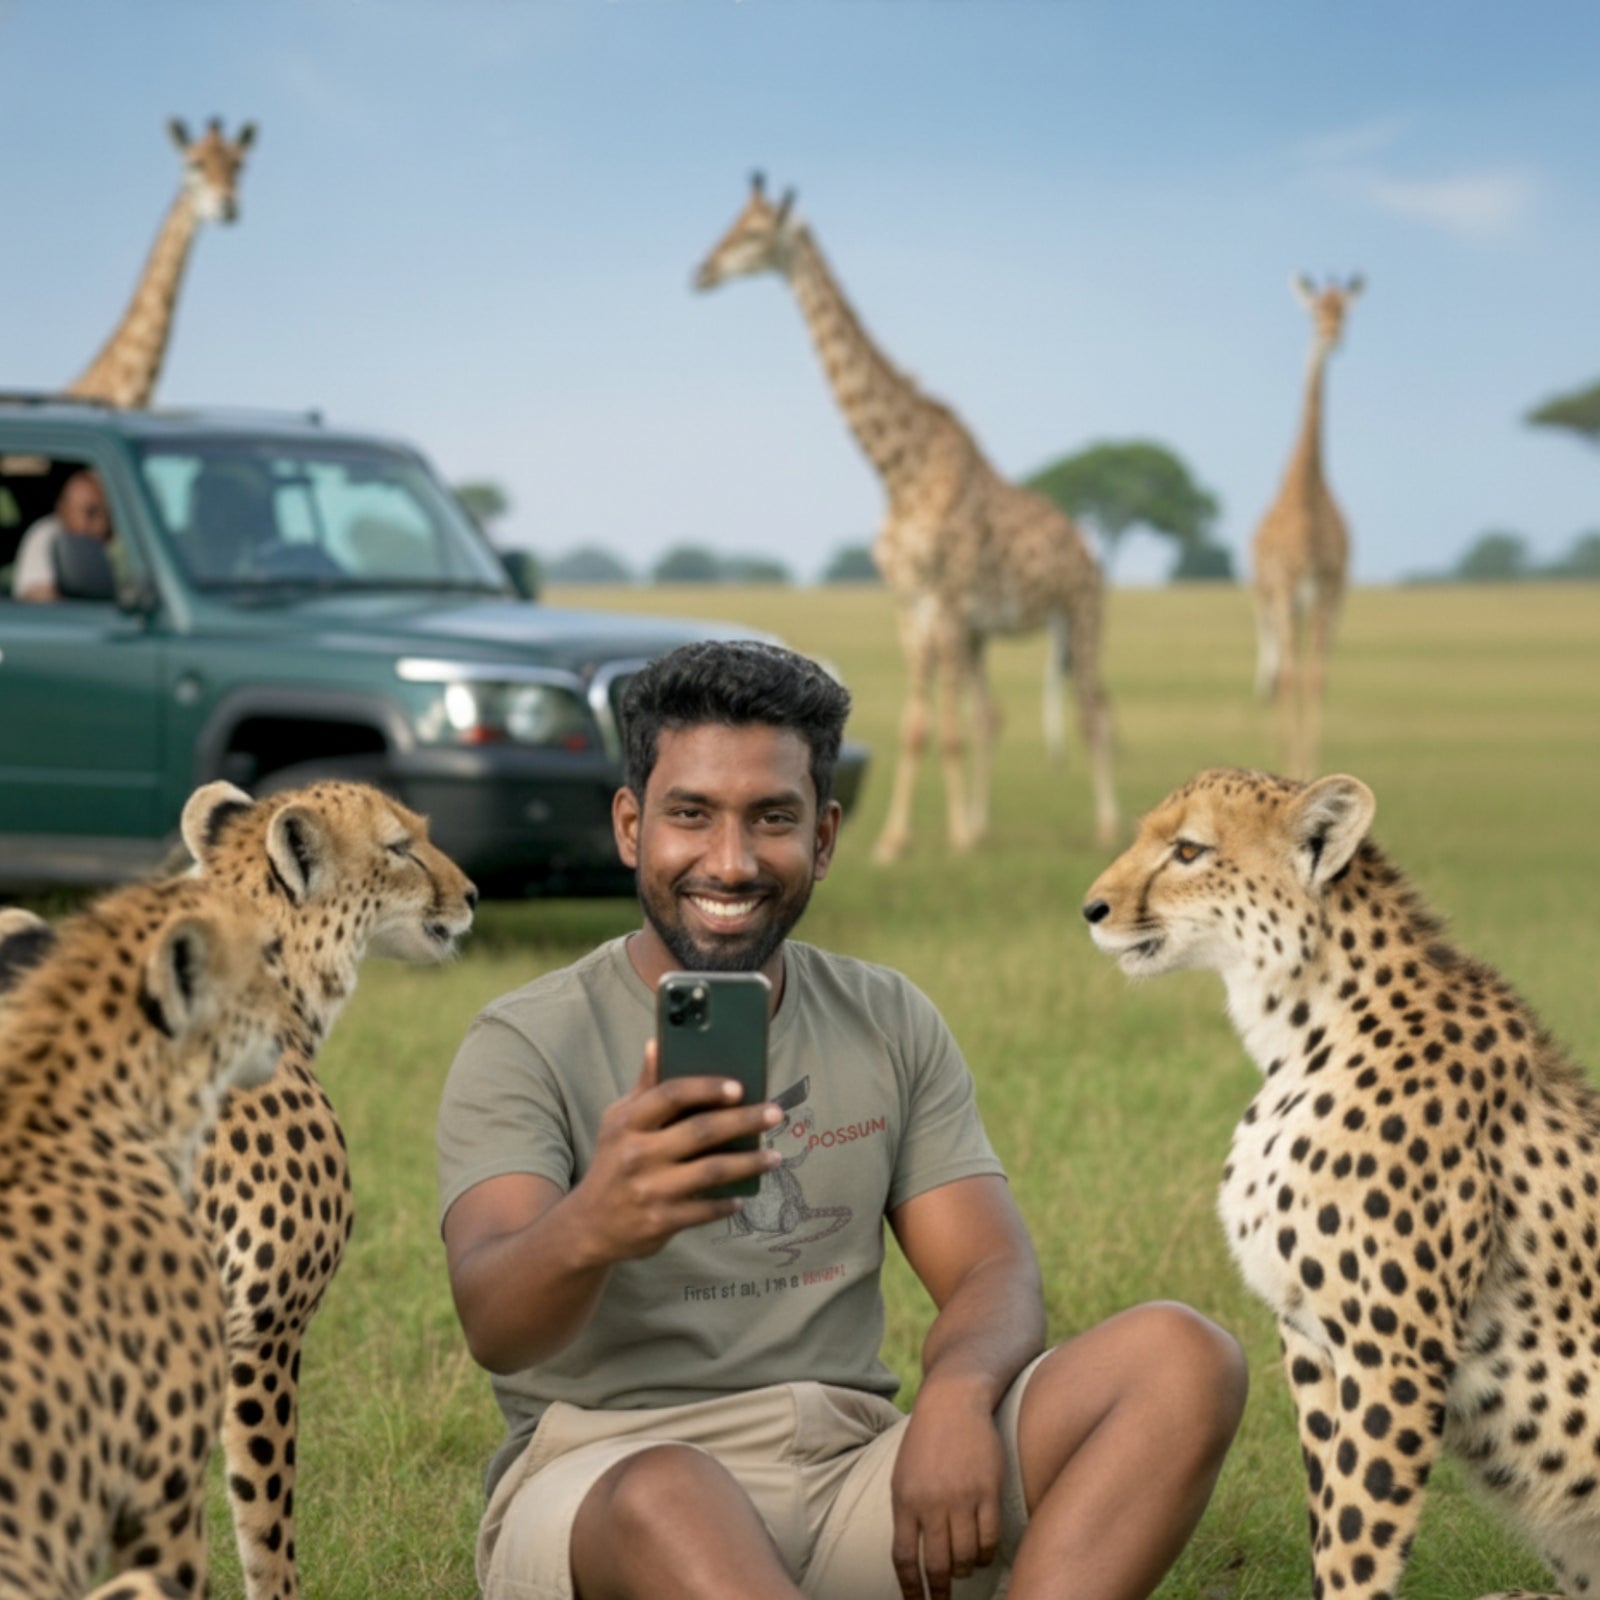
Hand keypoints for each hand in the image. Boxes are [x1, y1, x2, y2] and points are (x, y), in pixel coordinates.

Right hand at [566, 1040, 778, 1263]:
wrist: (588, 1225)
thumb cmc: (613, 1160)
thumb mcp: (619, 1121)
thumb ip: (645, 1086)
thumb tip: (657, 1043)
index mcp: (628, 1122)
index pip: (671, 1094)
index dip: (707, 1087)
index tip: (740, 1087)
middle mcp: (637, 1154)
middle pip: (701, 1131)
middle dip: (744, 1120)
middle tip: (775, 1113)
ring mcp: (649, 1190)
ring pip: (711, 1171)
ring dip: (749, 1163)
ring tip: (775, 1157)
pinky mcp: (660, 1221)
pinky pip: (704, 1209)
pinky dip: (727, 1202)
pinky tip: (744, 1194)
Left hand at [890, 1382, 1004, 1599]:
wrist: (953, 1401)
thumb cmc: (925, 1440)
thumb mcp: (903, 1474)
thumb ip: (907, 1514)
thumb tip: (912, 1558)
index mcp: (904, 1499)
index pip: (904, 1558)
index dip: (911, 1589)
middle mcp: (932, 1502)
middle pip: (937, 1564)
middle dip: (940, 1591)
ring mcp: (961, 1497)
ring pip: (966, 1556)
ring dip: (964, 1570)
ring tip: (963, 1569)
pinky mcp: (988, 1490)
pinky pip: (989, 1538)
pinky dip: (986, 1555)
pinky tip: (982, 1555)